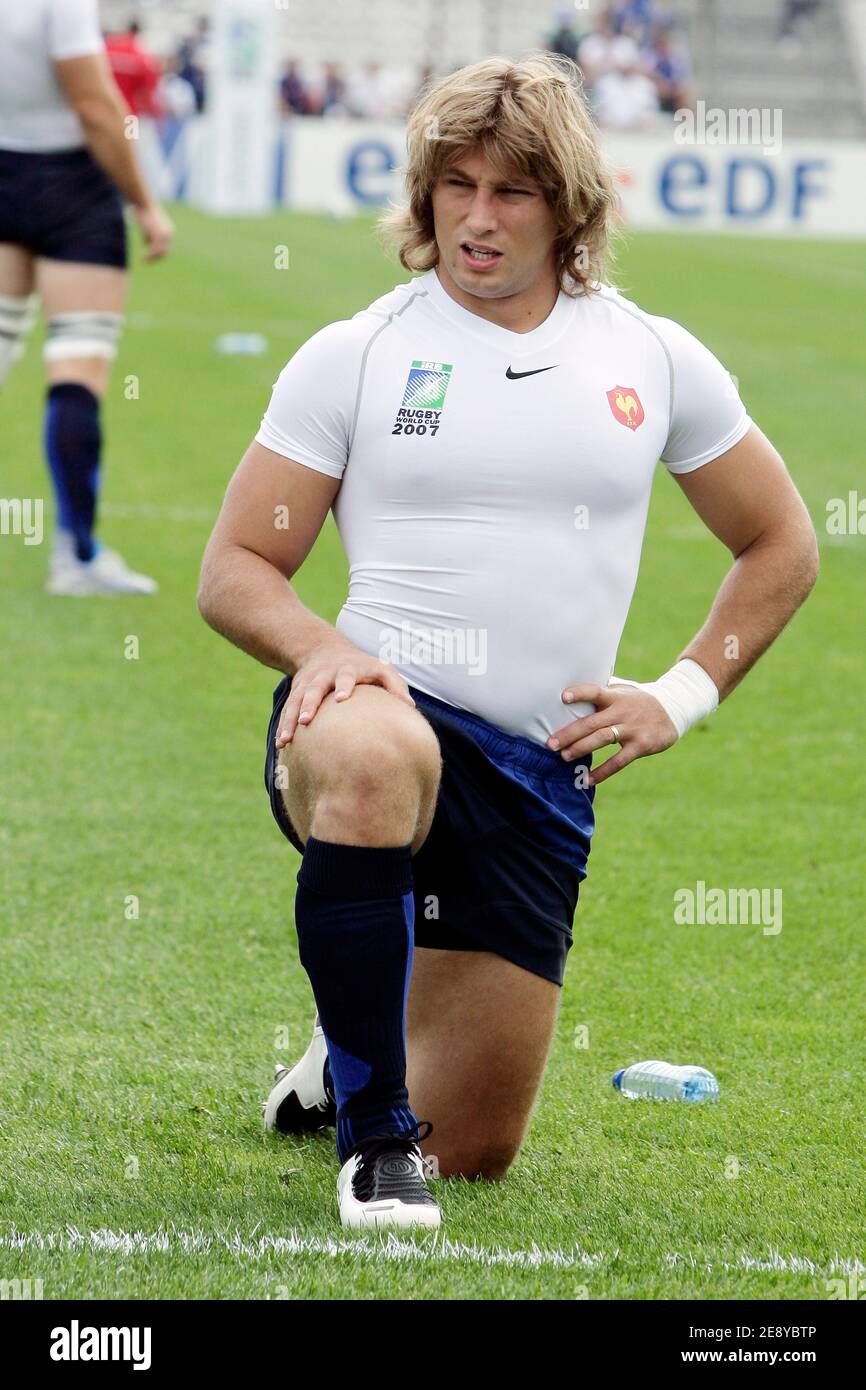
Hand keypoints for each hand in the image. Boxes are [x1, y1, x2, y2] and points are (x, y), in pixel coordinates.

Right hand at [132, 201, 173, 260]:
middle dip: (156, 258)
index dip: (159, 254)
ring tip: (143, 261)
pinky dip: (149, 256)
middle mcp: (169, 234)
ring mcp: (164, 235)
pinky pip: (154, 250)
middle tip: (146, 261)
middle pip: (165, 252)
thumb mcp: (148, 224)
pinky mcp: (158, 236)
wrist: (144, 202)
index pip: (166, 247)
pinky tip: (142, 259)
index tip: (150, 257)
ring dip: (152, 258)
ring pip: (160, 252)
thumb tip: (147, 242)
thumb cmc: (143, 210)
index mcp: (169, 230)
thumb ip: (149, 233)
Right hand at [275, 639, 415, 748]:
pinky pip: (287, 709)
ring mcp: (307, 684)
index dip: (343, 686)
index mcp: (346, 670)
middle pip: (314, 689)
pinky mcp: (295, 692)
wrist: (323, 650)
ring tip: (286, 741)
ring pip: (296, 701)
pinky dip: (283, 725)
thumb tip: (411, 707)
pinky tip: (281, 744)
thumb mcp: (381, 668)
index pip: (345, 676)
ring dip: (290, 720)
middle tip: (306, 721)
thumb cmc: (362, 666)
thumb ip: (396, 686)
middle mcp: (323, 675)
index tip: (341, 698)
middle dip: (309, 704)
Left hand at [547, 682, 677, 785]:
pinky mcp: (641, 745)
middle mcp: (622, 711)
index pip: (595, 691)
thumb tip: (571, 687)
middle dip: (569, 733)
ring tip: (564, 757)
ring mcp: (632, 728)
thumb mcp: (624, 690)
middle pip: (591, 722)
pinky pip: (619, 761)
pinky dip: (603, 771)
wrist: (673, 710)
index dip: (580, 693)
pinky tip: (588, 779)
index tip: (563, 697)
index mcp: (615, 696)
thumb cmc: (639, 700)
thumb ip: (603, 691)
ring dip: (581, 748)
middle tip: (550, 744)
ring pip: (602, 739)